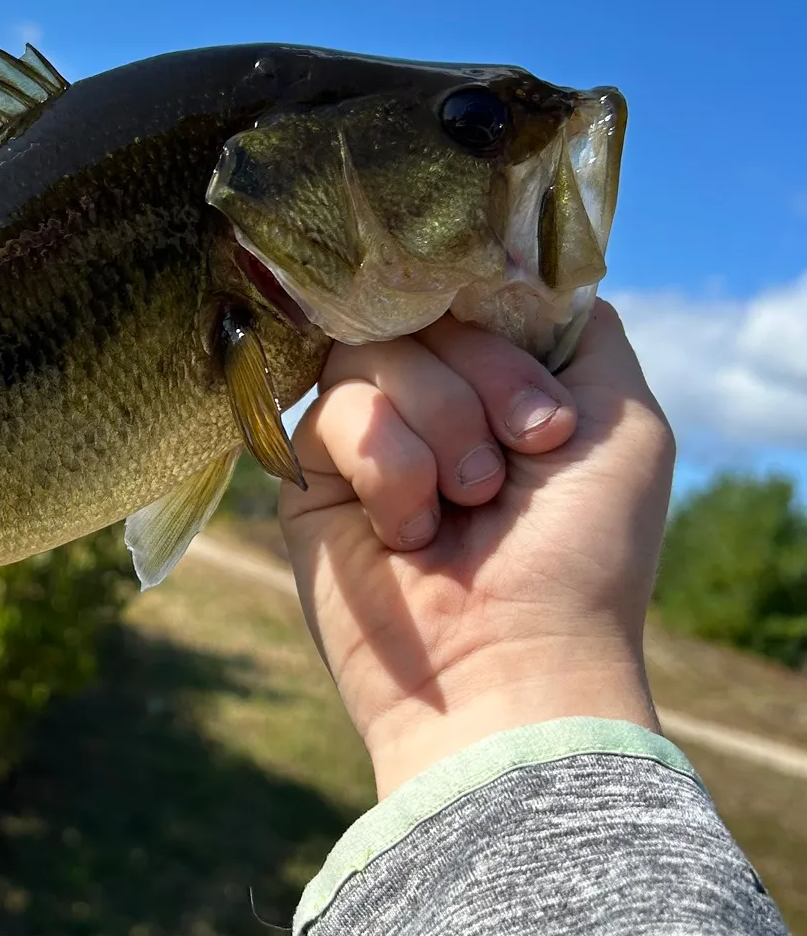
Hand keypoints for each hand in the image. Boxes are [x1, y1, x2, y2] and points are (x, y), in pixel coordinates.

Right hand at [280, 301, 675, 797]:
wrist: (508, 661)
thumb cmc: (580, 554)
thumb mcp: (623, 420)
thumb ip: (579, 332)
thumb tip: (508, 273)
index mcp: (505, 384)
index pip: (479, 291)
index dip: (506, 337)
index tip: (547, 421)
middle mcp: (435, 402)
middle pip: (426, 308)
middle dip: (482, 384)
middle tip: (514, 465)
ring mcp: (369, 438)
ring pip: (376, 351)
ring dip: (439, 427)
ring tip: (462, 506)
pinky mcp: (312, 477)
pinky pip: (335, 411)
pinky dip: (388, 467)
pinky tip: (408, 533)